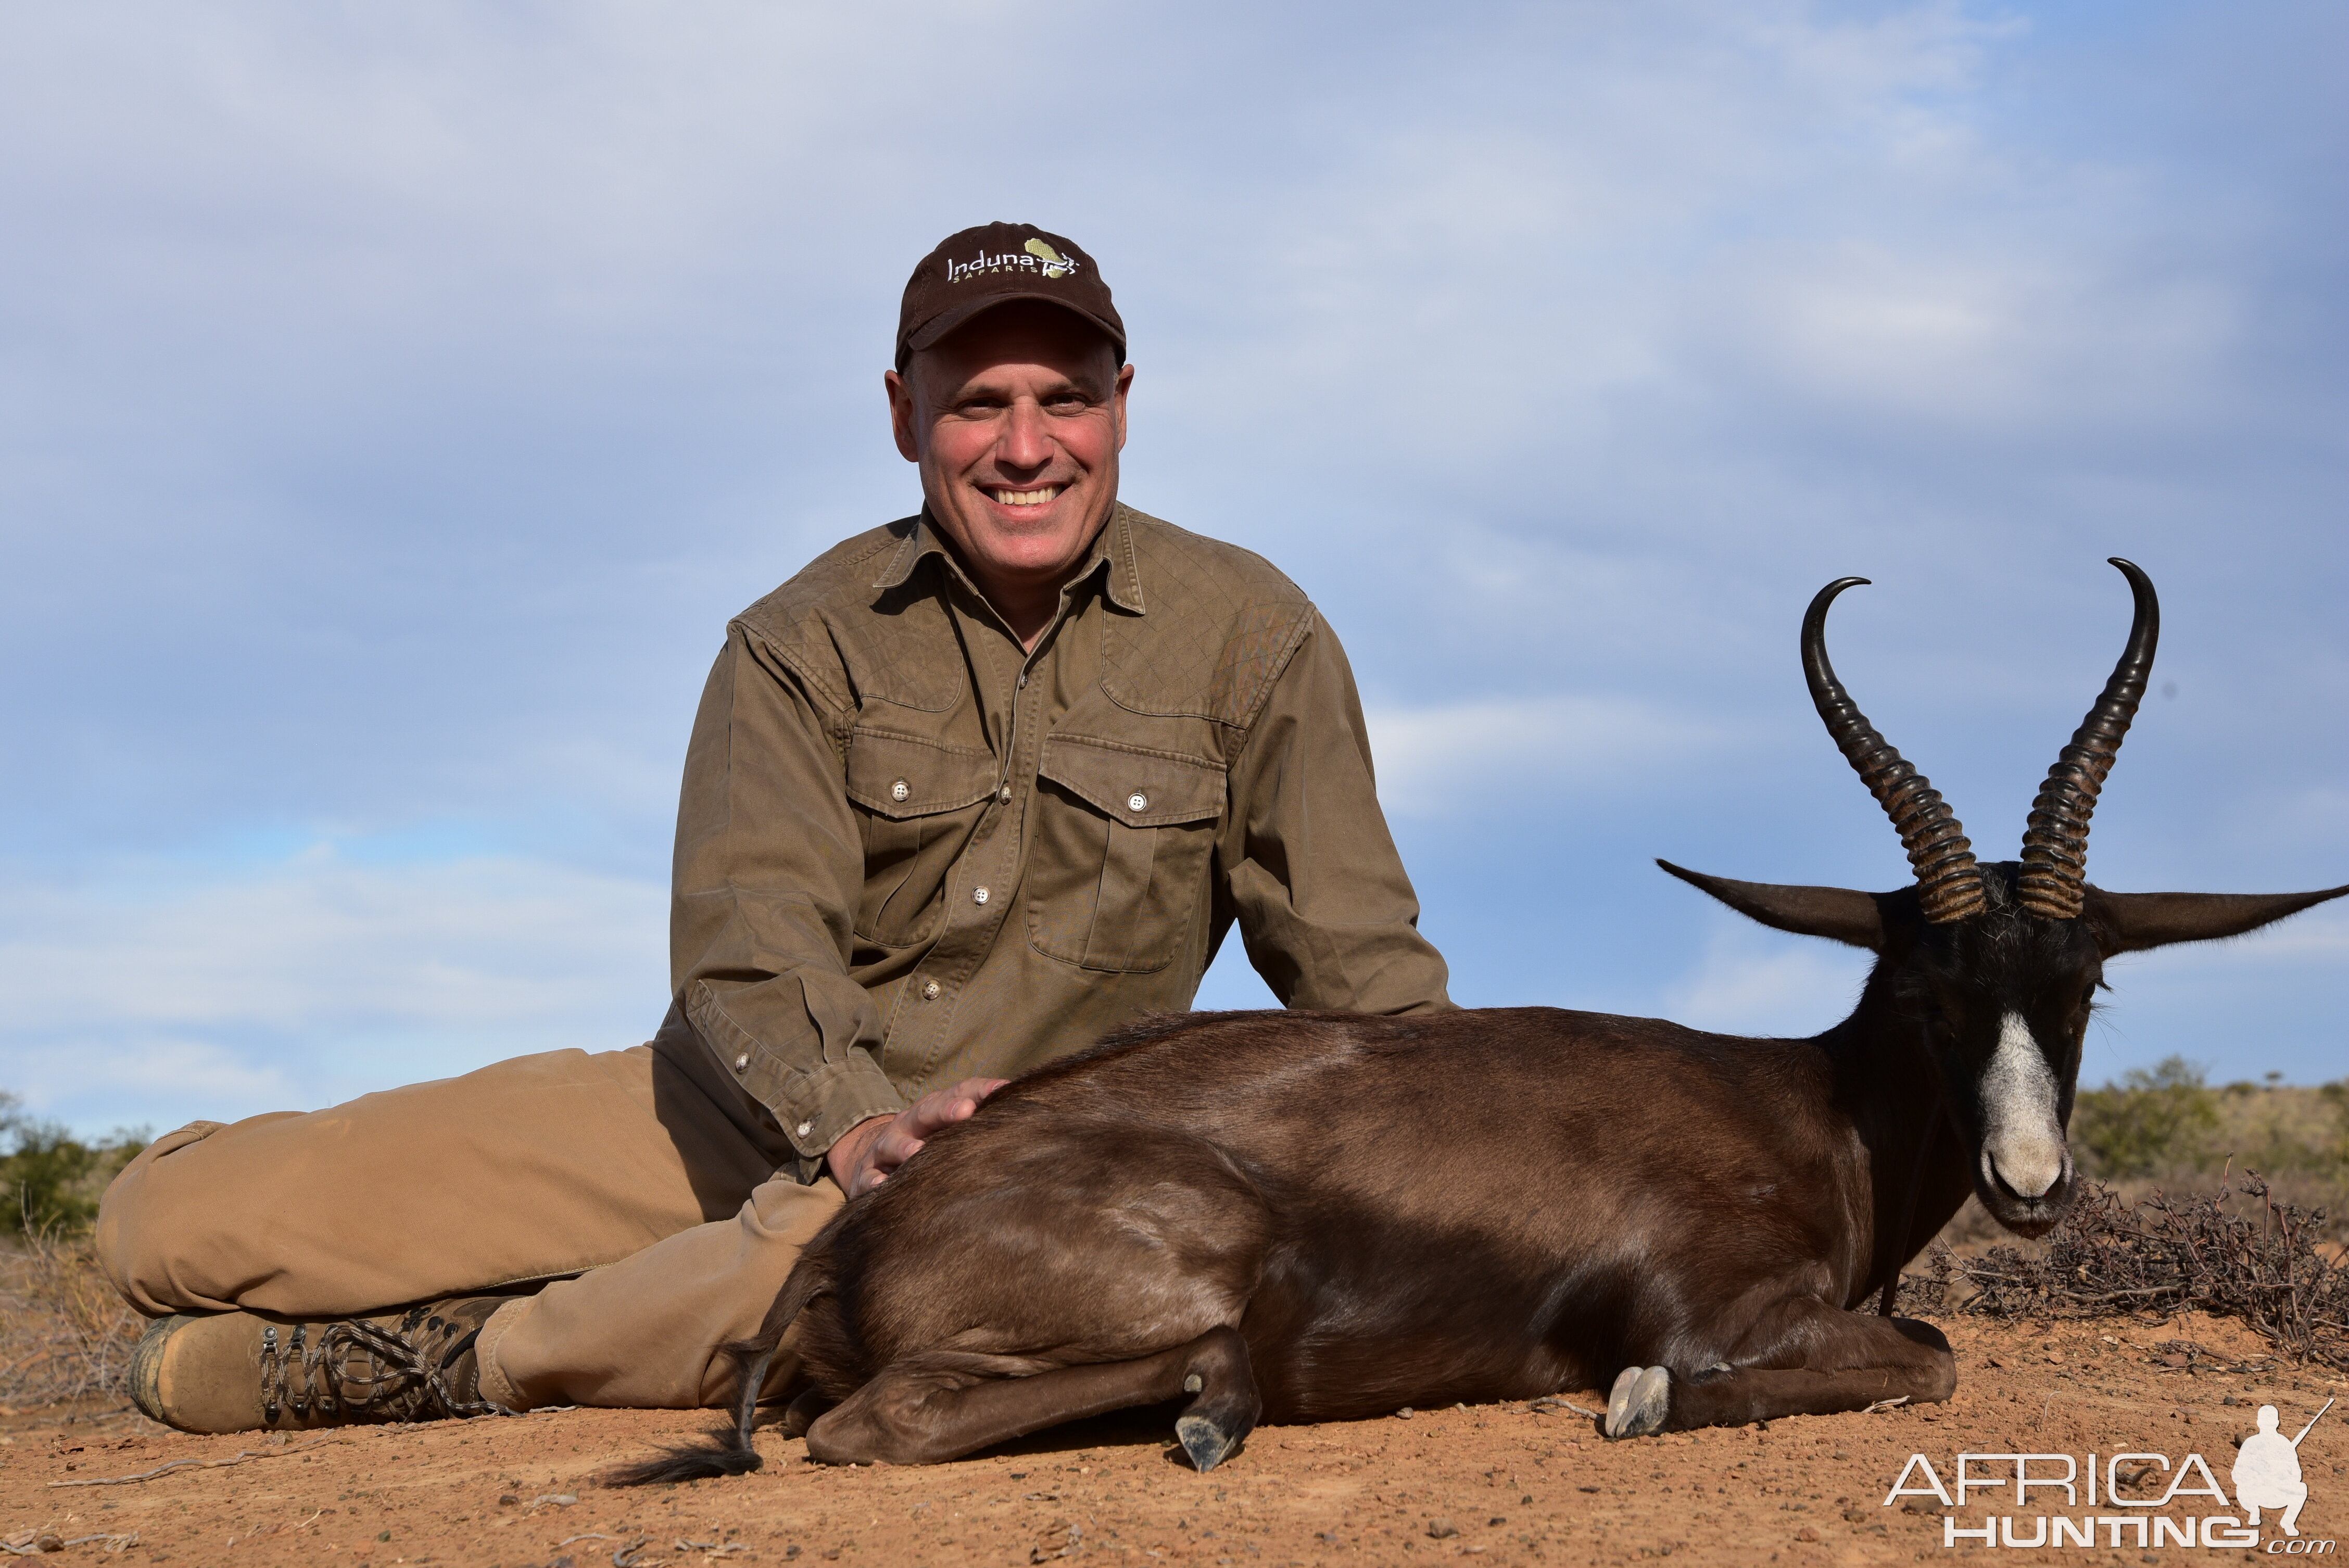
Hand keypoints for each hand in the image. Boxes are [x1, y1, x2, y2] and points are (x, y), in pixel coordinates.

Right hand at [824, 1076, 1007, 1197]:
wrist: (874, 1158)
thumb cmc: (925, 1143)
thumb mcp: (949, 1128)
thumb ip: (980, 1121)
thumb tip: (1027, 1111)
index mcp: (934, 1110)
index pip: (960, 1093)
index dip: (980, 1090)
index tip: (1002, 1090)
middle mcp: (910, 1124)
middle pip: (927, 1112)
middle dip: (946, 1110)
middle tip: (966, 1111)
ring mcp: (885, 1148)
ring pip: (894, 1144)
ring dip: (905, 1148)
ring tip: (917, 1153)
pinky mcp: (867, 1175)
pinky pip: (868, 1178)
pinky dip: (874, 1181)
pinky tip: (882, 1186)